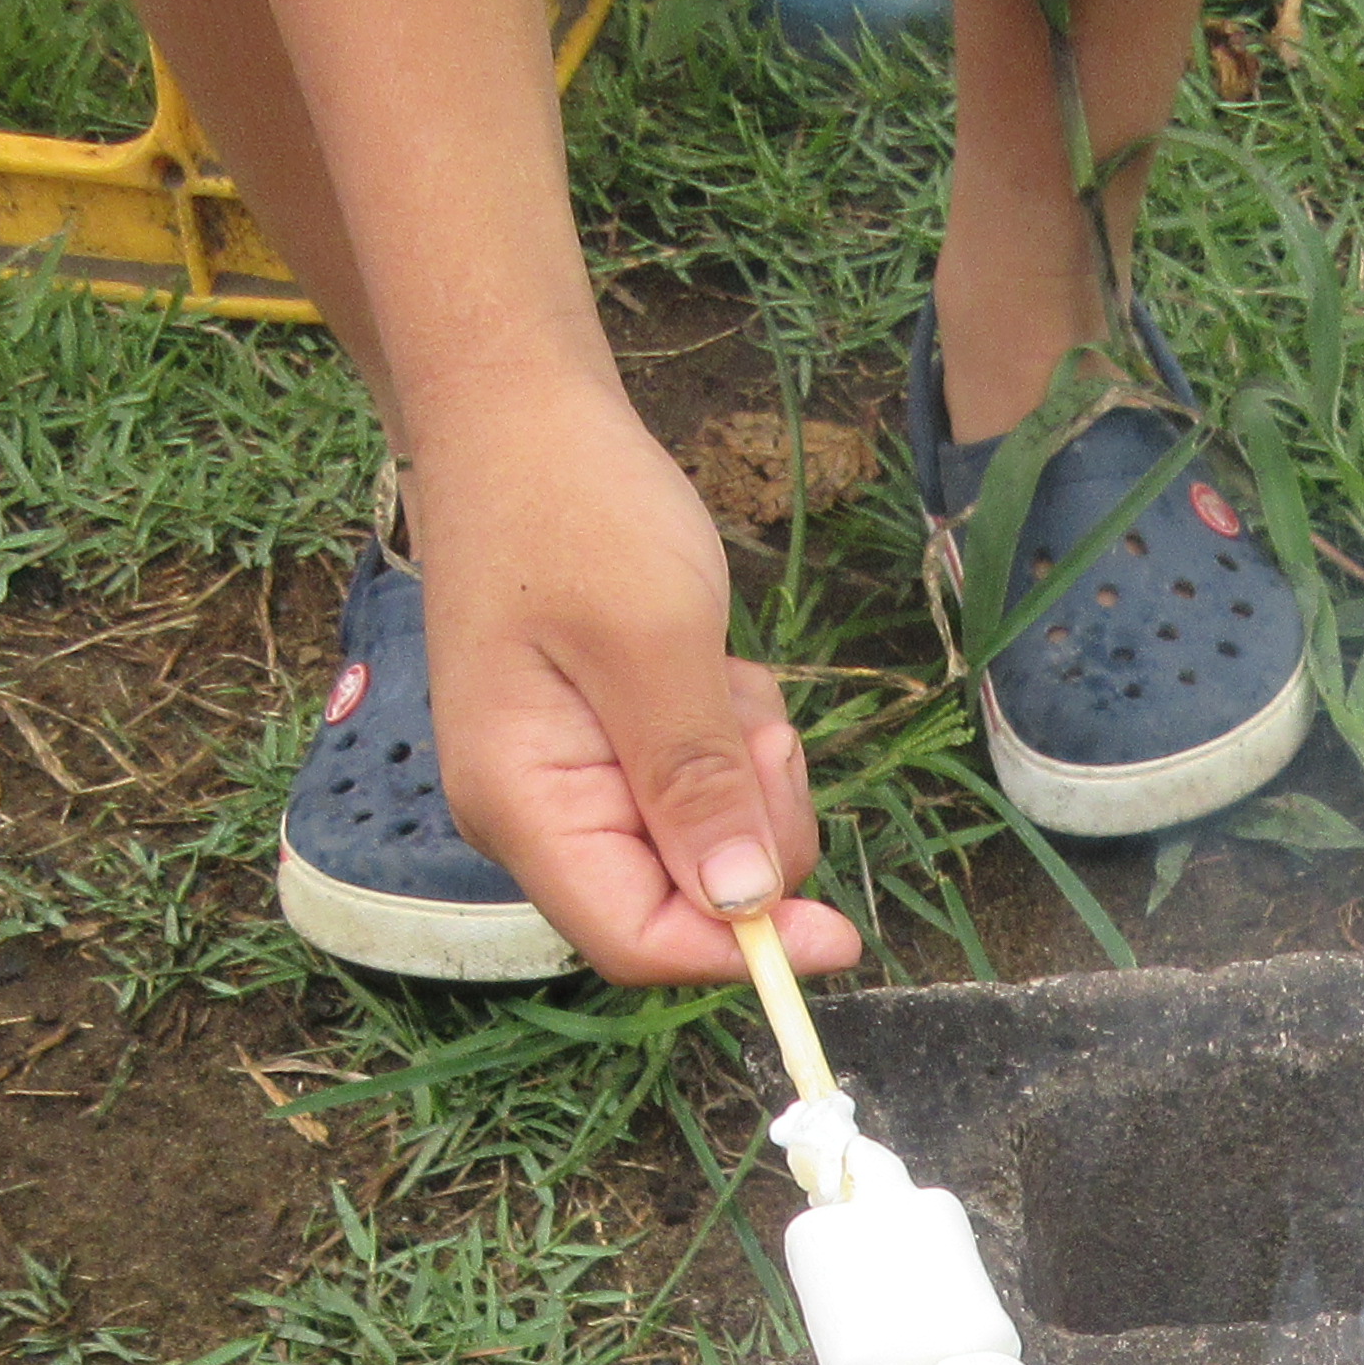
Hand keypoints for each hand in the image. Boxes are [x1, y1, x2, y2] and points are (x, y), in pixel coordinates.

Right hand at [400, 391, 865, 987]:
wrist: (521, 413)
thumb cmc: (574, 509)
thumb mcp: (654, 642)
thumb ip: (698, 783)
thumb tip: (740, 909)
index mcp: (522, 806)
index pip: (634, 941)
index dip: (739, 951)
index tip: (842, 930)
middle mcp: (537, 815)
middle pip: (685, 900)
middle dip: (753, 826)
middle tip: (755, 720)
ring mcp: (572, 783)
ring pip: (711, 843)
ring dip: (748, 771)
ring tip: (719, 671)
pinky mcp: (608, 749)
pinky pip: (705, 786)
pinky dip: (731, 735)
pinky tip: (708, 660)